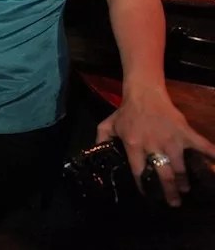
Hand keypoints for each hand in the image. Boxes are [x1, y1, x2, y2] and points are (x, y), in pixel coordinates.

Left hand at [96, 84, 214, 206]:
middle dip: (170, 191)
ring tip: (186, 188)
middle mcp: (153, 145)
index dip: (144, 186)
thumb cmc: (126, 111)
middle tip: (174, 202)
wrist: (144, 93)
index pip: (139, 172)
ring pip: (180, 166)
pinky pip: (201, 145)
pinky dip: (211, 154)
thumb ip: (100, 140)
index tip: (149, 196)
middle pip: (163, 174)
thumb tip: (93, 154)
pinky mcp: (185, 132)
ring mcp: (171, 139)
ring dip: (184, 180)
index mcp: (133, 145)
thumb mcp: (108, 125)